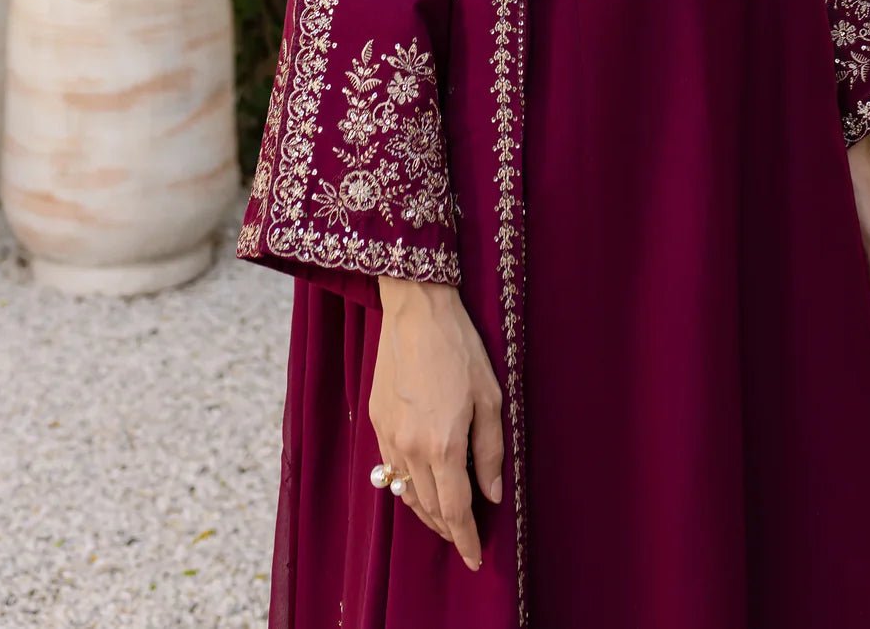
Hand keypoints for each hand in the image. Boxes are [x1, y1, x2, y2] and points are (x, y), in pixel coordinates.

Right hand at [369, 277, 504, 569]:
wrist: (416, 311)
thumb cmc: (460, 349)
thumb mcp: (491, 398)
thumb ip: (491, 451)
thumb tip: (492, 494)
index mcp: (443, 444)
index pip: (455, 510)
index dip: (466, 539)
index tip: (475, 559)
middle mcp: (410, 448)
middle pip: (428, 508)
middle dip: (448, 529)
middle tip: (466, 538)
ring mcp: (388, 436)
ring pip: (406, 493)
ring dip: (426, 512)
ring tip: (446, 519)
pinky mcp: (376, 422)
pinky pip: (390, 470)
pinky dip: (407, 487)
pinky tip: (421, 485)